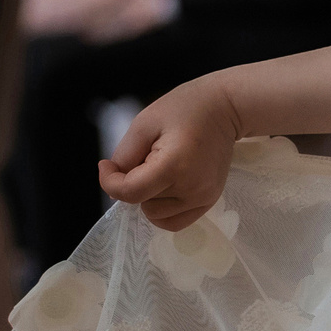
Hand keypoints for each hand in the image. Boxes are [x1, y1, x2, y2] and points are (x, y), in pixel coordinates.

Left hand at [98, 76, 243, 231]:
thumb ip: (125, 155)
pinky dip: (162, 210)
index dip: (110, 182)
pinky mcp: (209, 202)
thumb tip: (114, 183)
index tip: (106, 166)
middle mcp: (192, 188)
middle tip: (146, 157)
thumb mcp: (144, 123)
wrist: (225, 108)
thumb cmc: (184, 109)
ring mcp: (203, 198)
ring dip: (149, 197)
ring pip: (156, 215)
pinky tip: (165, 187)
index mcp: (174, 165)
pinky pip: (174, 222)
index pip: (131, 192)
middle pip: (142, 203)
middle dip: (134, 184)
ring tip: (160, 169)